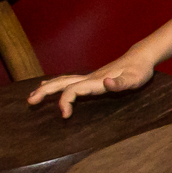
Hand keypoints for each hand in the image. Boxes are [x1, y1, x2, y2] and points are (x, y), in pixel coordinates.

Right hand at [28, 50, 156, 117]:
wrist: (140, 57)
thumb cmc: (139, 70)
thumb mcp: (135, 79)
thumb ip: (121, 83)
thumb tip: (107, 83)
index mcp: (96, 81)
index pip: (74, 90)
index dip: (65, 101)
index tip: (65, 115)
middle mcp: (89, 78)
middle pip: (61, 83)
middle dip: (45, 92)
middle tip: (30, 102)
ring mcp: (89, 76)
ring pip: (63, 81)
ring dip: (46, 88)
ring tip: (32, 96)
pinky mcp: (92, 77)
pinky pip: (68, 80)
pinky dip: (55, 84)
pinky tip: (48, 85)